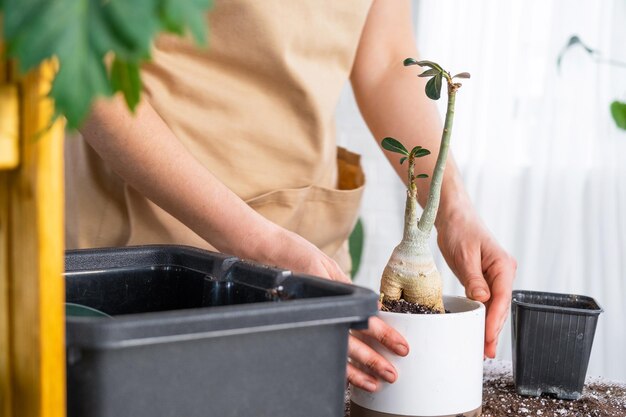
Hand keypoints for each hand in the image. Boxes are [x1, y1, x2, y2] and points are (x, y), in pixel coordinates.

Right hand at [257, 227, 408, 390]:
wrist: (261, 251)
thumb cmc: (292, 253)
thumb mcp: (326, 265)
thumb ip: (346, 287)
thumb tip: (369, 307)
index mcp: (332, 291)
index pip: (364, 318)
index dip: (384, 334)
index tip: (400, 346)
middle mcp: (321, 309)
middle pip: (352, 343)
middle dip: (374, 360)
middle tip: (391, 373)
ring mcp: (309, 317)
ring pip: (336, 352)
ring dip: (357, 370)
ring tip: (373, 383)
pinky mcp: (298, 321)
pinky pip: (321, 348)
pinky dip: (336, 364)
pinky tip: (347, 374)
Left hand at [436, 210, 516, 357]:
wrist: (455, 217)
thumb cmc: (460, 230)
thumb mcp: (464, 254)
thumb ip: (473, 278)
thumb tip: (482, 300)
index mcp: (503, 266)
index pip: (501, 299)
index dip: (494, 320)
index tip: (487, 337)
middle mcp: (504, 273)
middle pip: (501, 307)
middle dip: (493, 330)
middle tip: (485, 351)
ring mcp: (495, 277)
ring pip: (494, 307)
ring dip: (489, 326)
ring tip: (483, 348)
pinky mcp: (485, 280)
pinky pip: (486, 302)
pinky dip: (482, 316)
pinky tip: (478, 330)